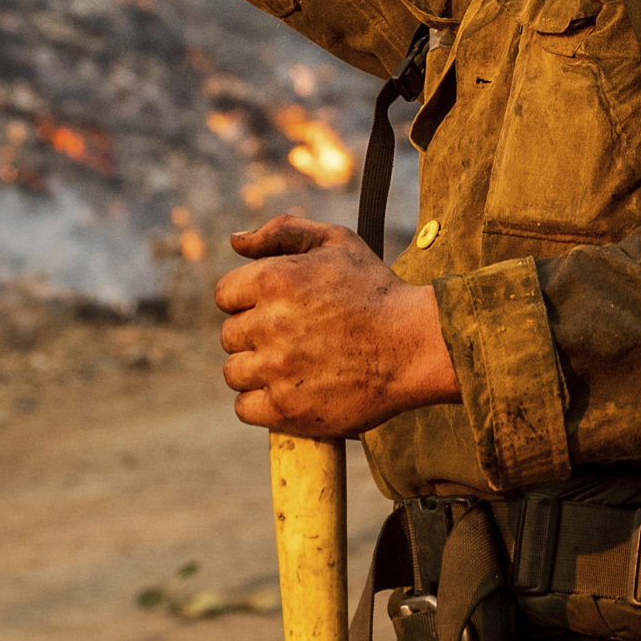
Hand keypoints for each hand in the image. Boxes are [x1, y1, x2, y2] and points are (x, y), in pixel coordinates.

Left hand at [214, 214, 460, 437]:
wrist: (416, 346)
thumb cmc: (376, 291)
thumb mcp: (335, 242)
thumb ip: (281, 232)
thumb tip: (235, 241)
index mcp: (273, 279)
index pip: (225, 294)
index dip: (249, 300)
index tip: (277, 308)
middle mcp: (269, 324)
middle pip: (230, 335)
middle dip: (255, 334)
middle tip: (293, 336)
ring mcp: (277, 370)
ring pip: (234, 372)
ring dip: (256, 369)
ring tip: (292, 364)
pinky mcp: (288, 409)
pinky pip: (245, 408)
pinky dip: (261, 403)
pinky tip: (288, 391)